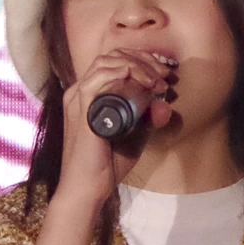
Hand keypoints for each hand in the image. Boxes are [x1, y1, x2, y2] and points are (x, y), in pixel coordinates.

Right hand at [54, 47, 178, 205]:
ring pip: (107, 62)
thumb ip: (147, 120)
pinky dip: (124, 73)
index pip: (113, 61)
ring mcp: (78, 98)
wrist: (88, 188)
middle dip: (143, 60)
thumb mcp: (134, 136)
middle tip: (165, 75)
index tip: (163, 75)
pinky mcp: (81, 108)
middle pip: (112, 56)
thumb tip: (164, 105)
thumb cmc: (106, 165)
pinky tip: (143, 83)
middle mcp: (80, 92)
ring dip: (138, 66)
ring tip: (157, 81)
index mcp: (88, 95)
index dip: (141, 61)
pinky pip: (99, 77)